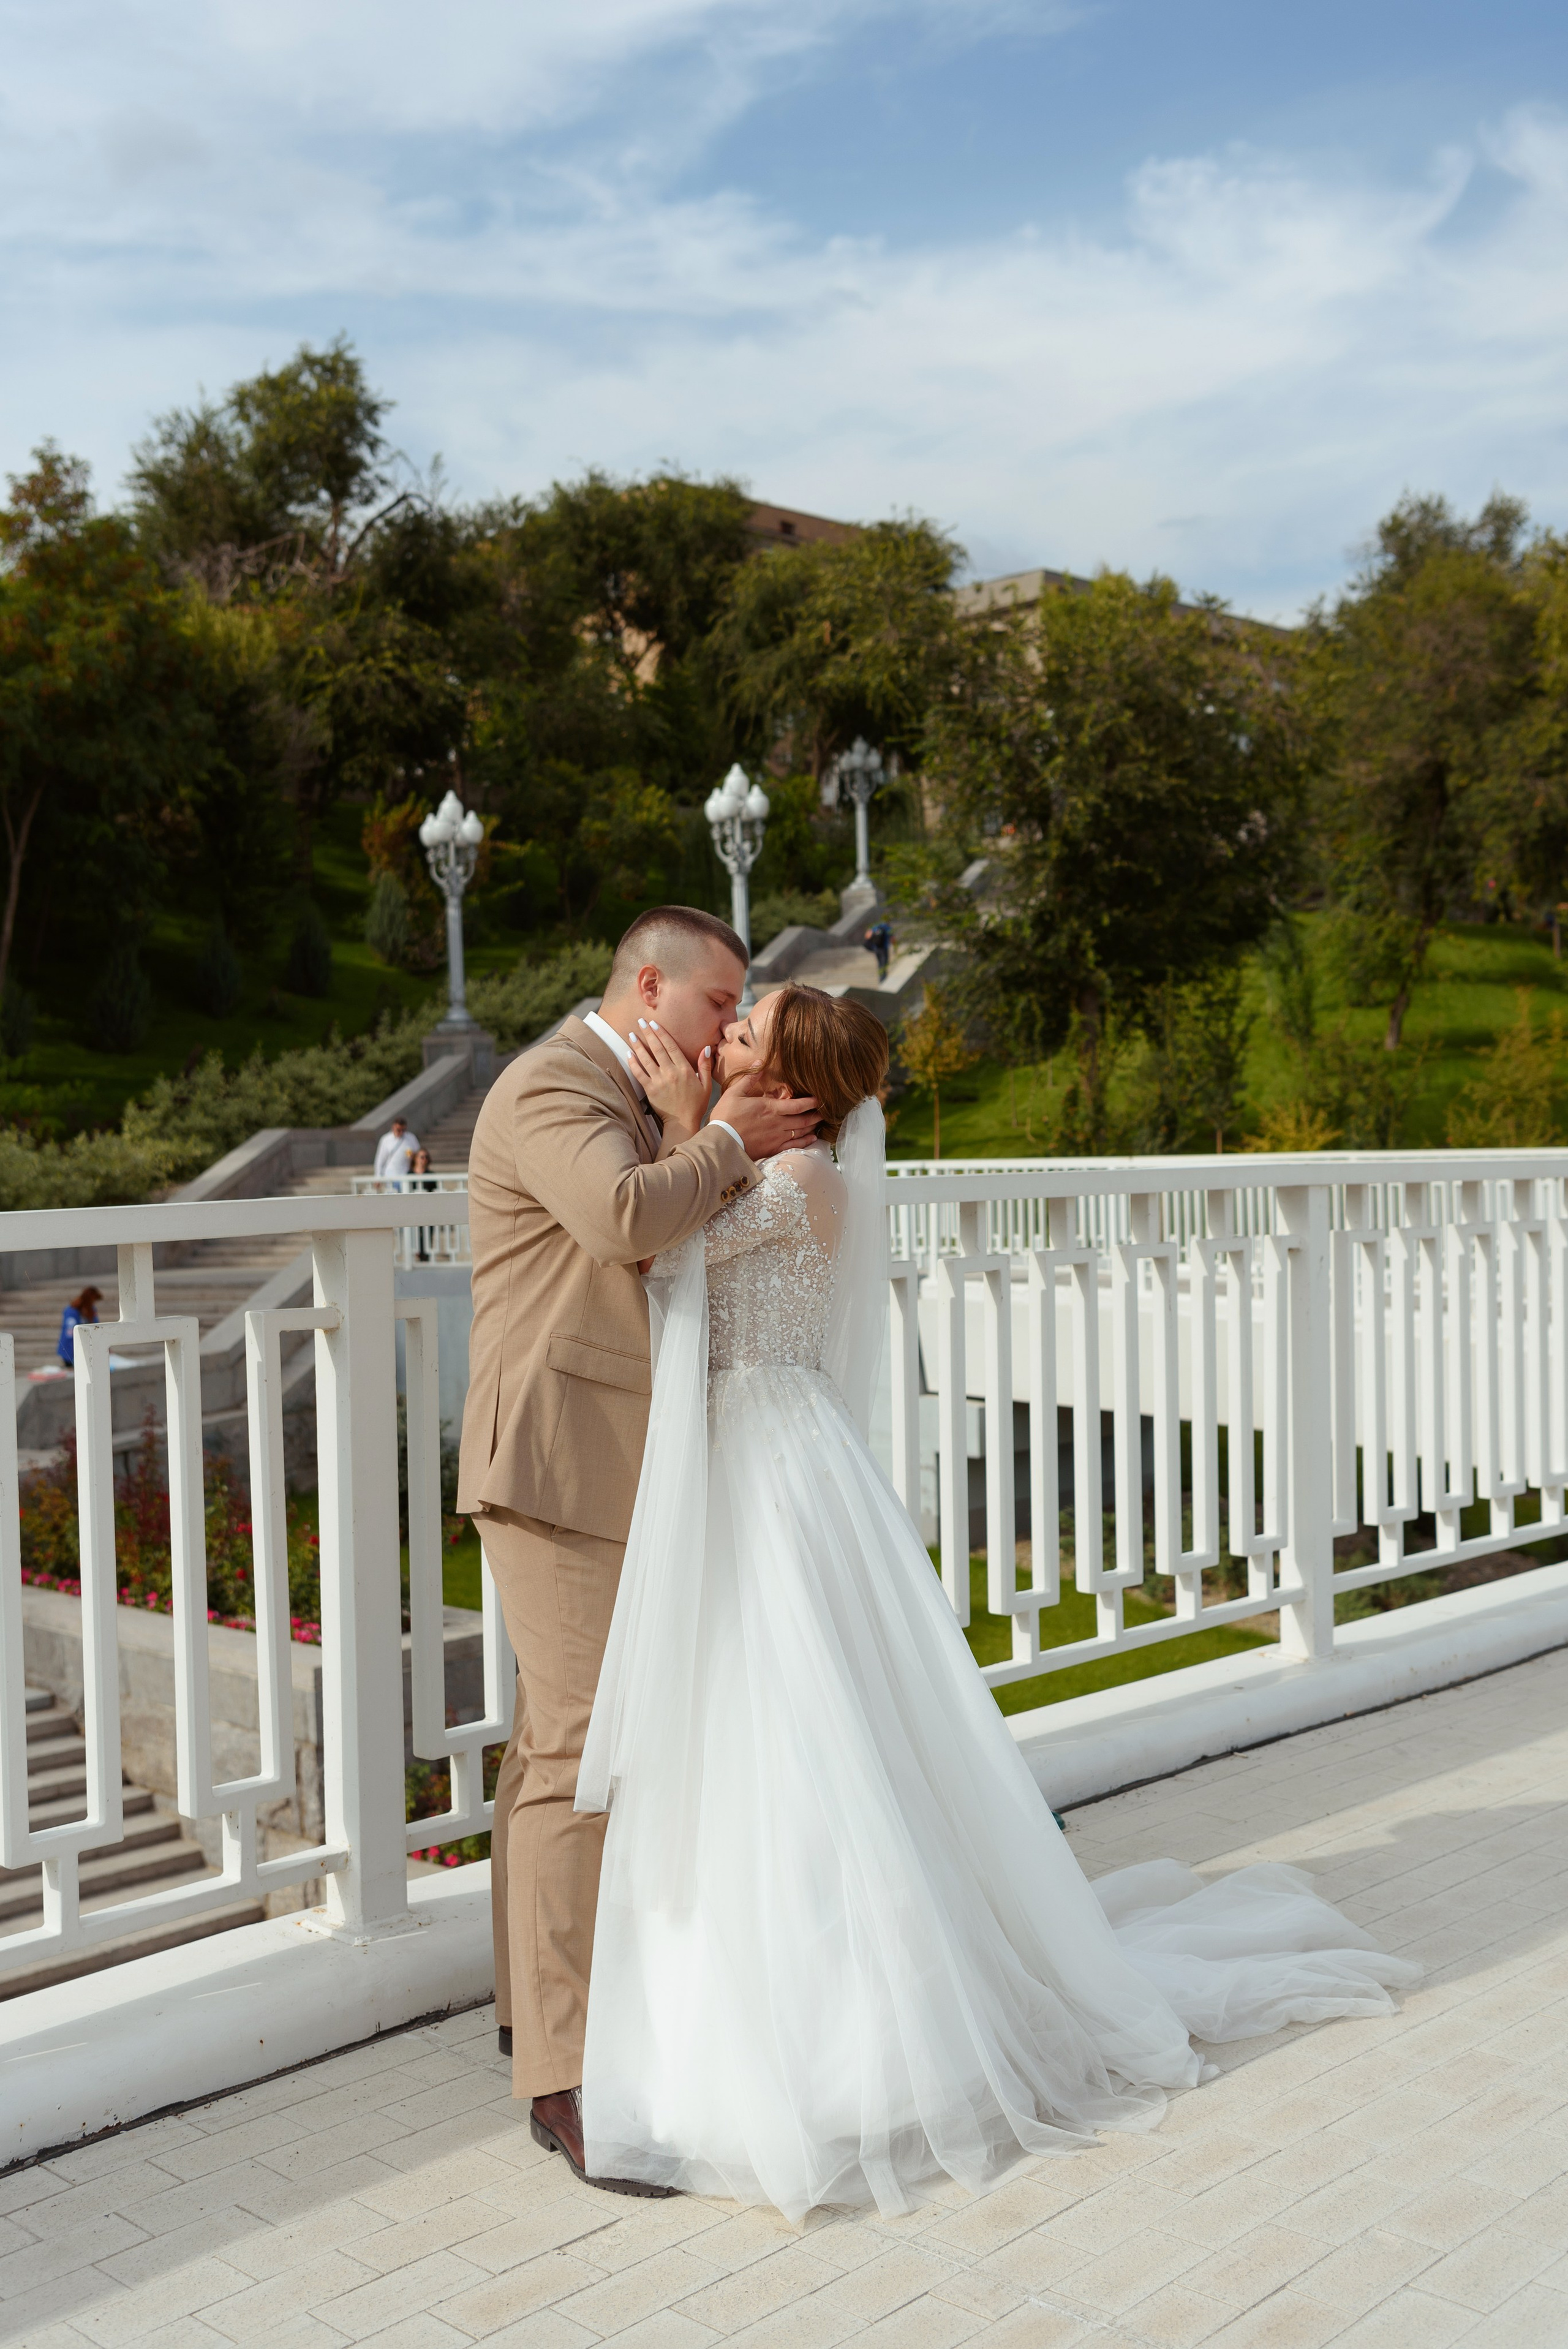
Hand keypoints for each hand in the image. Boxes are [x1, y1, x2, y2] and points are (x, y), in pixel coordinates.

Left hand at [625, 1019, 711, 1142]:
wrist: (682, 1123)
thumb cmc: (695, 1104)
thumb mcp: (706, 1084)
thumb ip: (705, 1065)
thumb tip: (707, 1048)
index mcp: (684, 1069)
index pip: (671, 1046)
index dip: (661, 1033)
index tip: (654, 1023)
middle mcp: (670, 1072)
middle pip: (657, 1049)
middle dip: (648, 1034)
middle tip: (641, 1021)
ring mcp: (659, 1081)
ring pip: (646, 1059)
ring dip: (638, 1045)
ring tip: (632, 1034)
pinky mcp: (650, 1090)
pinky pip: (639, 1073)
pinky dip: (633, 1063)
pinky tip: (628, 1053)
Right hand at [714, 1074, 820, 1159]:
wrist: (720, 1144)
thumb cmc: (725, 1118)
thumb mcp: (734, 1093)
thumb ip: (750, 1078)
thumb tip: (760, 1062)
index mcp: (770, 1108)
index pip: (798, 1105)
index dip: (811, 1102)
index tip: (821, 1098)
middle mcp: (778, 1123)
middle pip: (804, 1119)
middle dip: (816, 1115)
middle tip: (826, 1111)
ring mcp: (776, 1138)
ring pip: (801, 1132)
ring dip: (812, 1126)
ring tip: (820, 1122)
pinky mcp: (772, 1149)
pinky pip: (794, 1145)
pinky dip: (805, 1141)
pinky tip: (812, 1138)